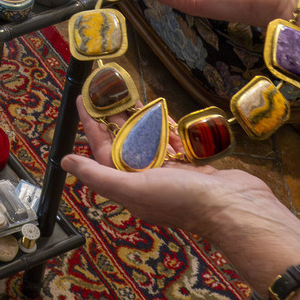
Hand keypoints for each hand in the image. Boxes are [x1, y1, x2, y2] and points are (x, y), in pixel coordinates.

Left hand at [62, 99, 278, 239]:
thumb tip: (64, 162)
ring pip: (151, 142)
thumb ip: (98, 174)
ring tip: (137, 99)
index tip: (84, 101)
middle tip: (111, 91)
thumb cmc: (183, 199)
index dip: (91, 125)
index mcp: (129, 187)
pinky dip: (171, 131)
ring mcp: (172, 175)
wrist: (235, 208)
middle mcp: (147, 182)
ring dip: (144, 121)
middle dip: (117, 118)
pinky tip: (168, 119)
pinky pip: (175, 145)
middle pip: (126, 143)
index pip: (102, 150)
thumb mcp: (133, 187)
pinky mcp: (194, 169)